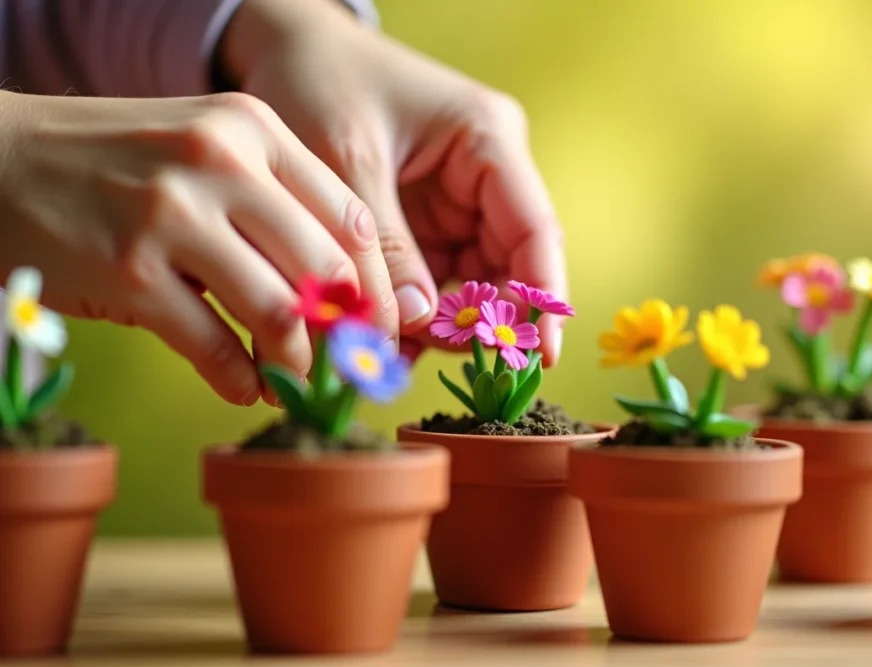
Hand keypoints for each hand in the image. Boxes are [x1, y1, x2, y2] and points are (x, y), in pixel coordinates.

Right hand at [0, 90, 385, 404]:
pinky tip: (243, 385)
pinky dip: (241, 380)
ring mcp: (172, 216)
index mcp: (253, 130)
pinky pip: (216, 348)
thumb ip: (278, 205)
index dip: (378, 288)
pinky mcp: (128, 273)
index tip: (380, 331)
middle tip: (344, 366)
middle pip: (329, 270)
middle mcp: (220, 163)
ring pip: (282, 313)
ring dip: (295, 363)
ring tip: (288, 378)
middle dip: (347, 335)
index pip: (352, 220)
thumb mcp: (206, 150)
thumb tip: (351, 295)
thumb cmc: (116, 163)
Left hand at [221, 0, 568, 364]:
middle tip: (448, 364)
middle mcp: (486, 174)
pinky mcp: (426, 222)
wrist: (282, 49)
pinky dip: (415, 312)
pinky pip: (434, 279)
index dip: (542, 297)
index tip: (541, 357)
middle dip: (482, 319)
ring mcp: (457, 201)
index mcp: (488, 140)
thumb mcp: (349, 161)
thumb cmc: (321, 80)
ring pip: (471, 281)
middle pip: (509, 264)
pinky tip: (388, 337)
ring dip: (444, 323)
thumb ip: (385, 245)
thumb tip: (417, 324)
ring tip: (401, 354)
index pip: (535, 230)